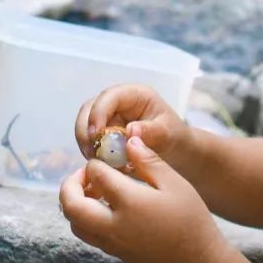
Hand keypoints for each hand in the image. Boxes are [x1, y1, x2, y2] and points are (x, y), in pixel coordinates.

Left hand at [59, 135, 235, 262]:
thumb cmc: (192, 221)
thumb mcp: (176, 184)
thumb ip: (149, 161)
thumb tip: (130, 141)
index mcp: (129, 202)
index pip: (96, 175)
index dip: (97, 162)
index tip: (106, 158)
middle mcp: (113, 225)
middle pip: (71, 205)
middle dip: (70, 184)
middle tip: (86, 174)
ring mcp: (112, 243)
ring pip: (75, 224)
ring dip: (75, 204)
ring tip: (94, 191)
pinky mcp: (116, 254)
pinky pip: (88, 235)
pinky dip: (85, 219)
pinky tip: (105, 208)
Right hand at [74, 84, 191, 163]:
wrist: (177, 152)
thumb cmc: (175, 136)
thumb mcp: (168, 133)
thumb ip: (151, 131)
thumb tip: (130, 131)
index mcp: (134, 95)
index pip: (109, 96)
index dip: (98, 112)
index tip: (96, 135)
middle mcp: (117, 103)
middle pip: (89, 109)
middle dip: (86, 130)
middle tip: (91, 153)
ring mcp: (109, 118)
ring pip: (85, 125)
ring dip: (86, 144)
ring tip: (97, 162)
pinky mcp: (104, 134)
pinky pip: (90, 141)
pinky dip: (92, 153)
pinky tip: (103, 167)